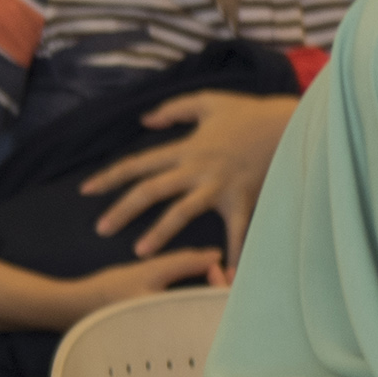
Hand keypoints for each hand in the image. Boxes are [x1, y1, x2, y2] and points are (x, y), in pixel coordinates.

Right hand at [50, 245, 228, 330]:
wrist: (73, 309)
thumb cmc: (110, 292)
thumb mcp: (149, 271)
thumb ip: (184, 262)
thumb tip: (216, 255)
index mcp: (177, 325)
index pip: (217, 309)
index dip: (224, 285)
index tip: (213, 265)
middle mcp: (176, 339)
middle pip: (214, 317)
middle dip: (219, 290)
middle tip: (212, 268)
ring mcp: (169, 342)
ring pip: (202, 319)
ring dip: (208, 296)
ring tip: (206, 275)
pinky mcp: (163, 340)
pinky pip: (190, 323)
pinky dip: (197, 305)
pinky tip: (192, 289)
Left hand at [88, 94, 299, 257]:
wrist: (292, 125)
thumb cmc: (249, 112)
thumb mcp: (207, 101)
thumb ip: (173, 110)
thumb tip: (145, 121)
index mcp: (185, 149)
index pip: (138, 164)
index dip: (110, 176)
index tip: (86, 190)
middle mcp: (197, 170)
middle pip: (151, 191)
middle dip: (123, 210)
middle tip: (100, 229)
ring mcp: (219, 187)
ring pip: (182, 212)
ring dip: (160, 232)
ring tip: (140, 252)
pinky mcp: (243, 199)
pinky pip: (236, 231)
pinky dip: (234, 253)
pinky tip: (227, 276)